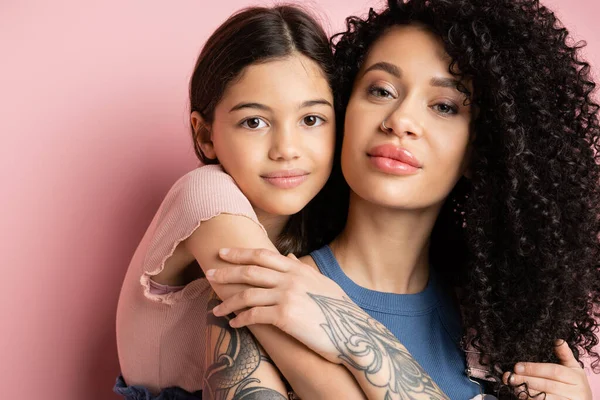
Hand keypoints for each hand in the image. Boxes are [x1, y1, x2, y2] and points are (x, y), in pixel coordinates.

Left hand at [205, 247, 348, 363]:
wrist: (351, 333)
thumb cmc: (337, 310)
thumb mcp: (321, 283)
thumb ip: (301, 270)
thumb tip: (288, 258)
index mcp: (297, 270)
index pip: (262, 255)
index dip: (240, 253)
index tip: (223, 253)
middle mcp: (290, 279)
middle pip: (250, 271)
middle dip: (227, 272)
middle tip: (209, 274)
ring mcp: (287, 296)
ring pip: (247, 294)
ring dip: (228, 302)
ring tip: (216, 309)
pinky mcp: (285, 316)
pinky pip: (254, 315)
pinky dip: (240, 319)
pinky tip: (233, 324)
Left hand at [503, 340, 591, 399]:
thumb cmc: (575, 383)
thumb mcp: (573, 368)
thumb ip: (564, 355)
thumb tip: (558, 340)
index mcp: (576, 377)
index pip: (554, 371)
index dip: (534, 368)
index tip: (517, 366)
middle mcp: (576, 392)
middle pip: (548, 385)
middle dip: (527, 380)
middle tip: (511, 377)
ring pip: (546, 398)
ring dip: (527, 393)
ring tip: (514, 387)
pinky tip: (522, 396)